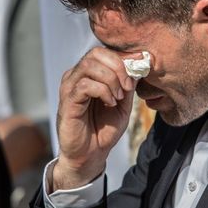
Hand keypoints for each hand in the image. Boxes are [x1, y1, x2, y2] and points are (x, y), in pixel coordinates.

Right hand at [53, 47, 137, 189]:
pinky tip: (110, 103)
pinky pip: (85, 85)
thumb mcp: (124, 103)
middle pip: (96, 53)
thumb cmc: (105, 129)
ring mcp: (70, 87)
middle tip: (128, 87)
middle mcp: (76, 76)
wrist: (91, 154)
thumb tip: (139, 62)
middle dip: (118, 67)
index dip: (124, 59)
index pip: (104, 52)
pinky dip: (103, 91)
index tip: (138, 73)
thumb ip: (129, 84)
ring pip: (90, 65)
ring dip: (111, 80)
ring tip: (118, 97)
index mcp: (89, 74)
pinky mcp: (67, 101)